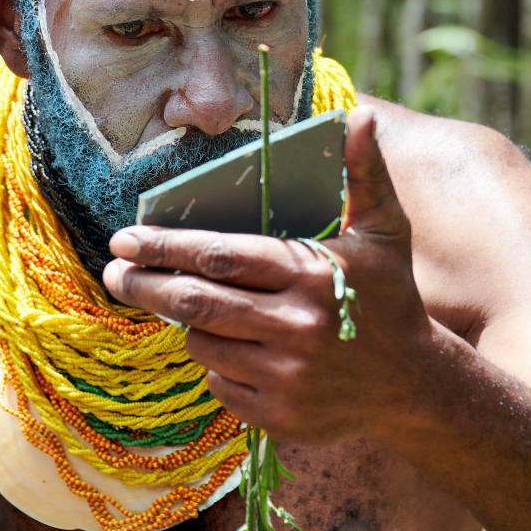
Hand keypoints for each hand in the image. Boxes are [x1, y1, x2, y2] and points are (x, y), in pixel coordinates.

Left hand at [103, 107, 434, 444]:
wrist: (416, 386)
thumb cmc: (390, 296)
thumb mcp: (385, 229)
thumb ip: (364, 171)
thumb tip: (359, 114)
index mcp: (310, 274)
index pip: (220, 256)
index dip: (165, 246)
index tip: (124, 237)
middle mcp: (295, 327)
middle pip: (195, 303)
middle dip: (145, 285)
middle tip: (114, 272)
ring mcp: (286, 377)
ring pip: (203, 344)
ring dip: (185, 323)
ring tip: (184, 304)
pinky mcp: (280, 416)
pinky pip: (220, 383)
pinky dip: (214, 362)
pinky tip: (229, 346)